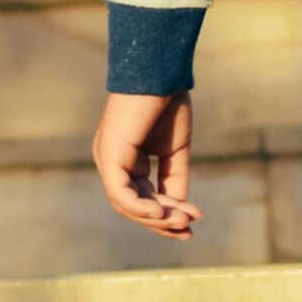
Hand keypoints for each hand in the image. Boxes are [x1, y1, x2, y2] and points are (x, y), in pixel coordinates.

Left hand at [92, 89, 202, 240]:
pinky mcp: (109, 156)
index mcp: (125, 158)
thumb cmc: (167, 101)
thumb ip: (174, 178)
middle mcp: (111, 161)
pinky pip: (120, 194)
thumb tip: (178, 209)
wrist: (161, 71)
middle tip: (189, 230)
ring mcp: (107, 159)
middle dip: (162, 220)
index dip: (168, 211)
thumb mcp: (175, 150)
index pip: (143, 196)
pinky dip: (141, 207)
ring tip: (181, 221)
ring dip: (155, 217)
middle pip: (134, 205)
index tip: (194, 220)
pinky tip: (162, 212)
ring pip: (126, 205)